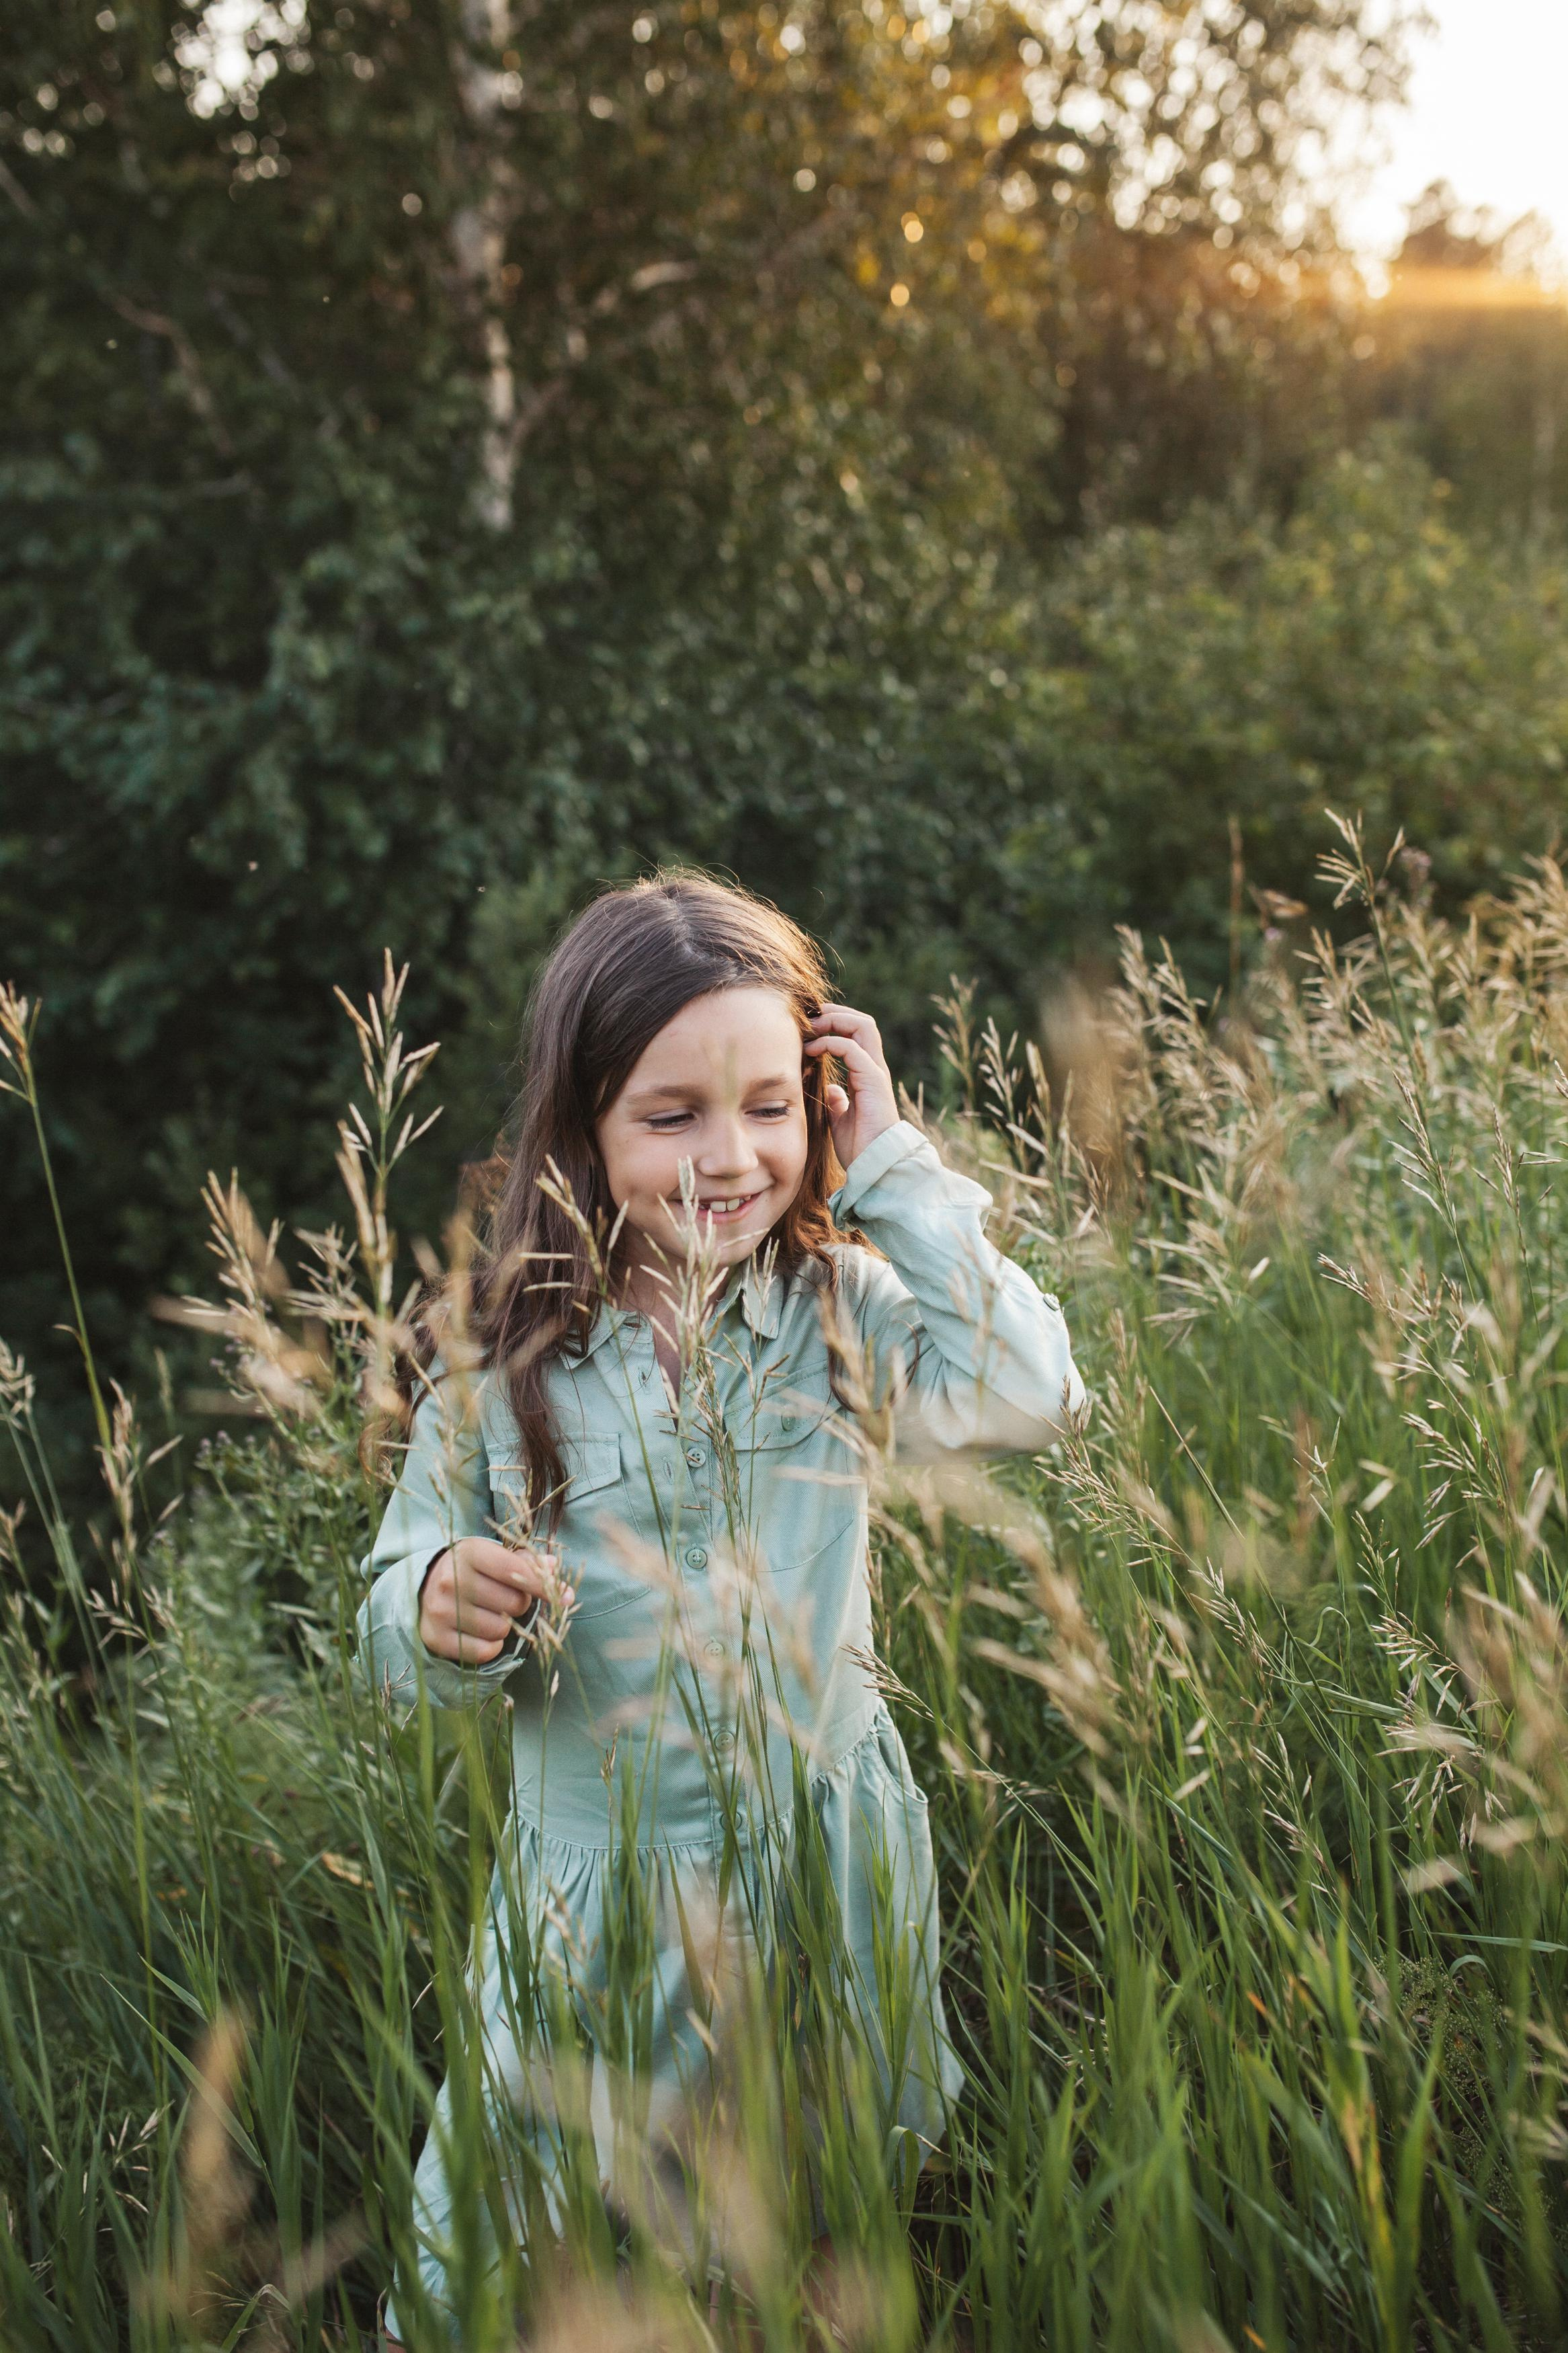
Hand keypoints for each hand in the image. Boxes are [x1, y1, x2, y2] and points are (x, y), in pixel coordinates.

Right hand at [418, 1536, 566, 1664]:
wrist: (425, 1588)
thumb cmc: (471, 1569)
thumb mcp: (494, 1556)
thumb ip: (526, 1560)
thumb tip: (553, 1567)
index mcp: (469, 1553)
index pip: (516, 1571)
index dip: (545, 1585)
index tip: (565, 1595)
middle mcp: (451, 1580)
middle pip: (514, 1603)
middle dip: (520, 1604)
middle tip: (506, 1600)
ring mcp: (441, 1610)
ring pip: (501, 1630)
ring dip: (505, 1627)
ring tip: (491, 1615)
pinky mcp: (435, 1637)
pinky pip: (484, 1652)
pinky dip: (491, 1647)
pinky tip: (482, 1633)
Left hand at [805, 1003, 898, 1168]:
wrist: (874, 1167)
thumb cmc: (859, 1148)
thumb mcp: (840, 1120)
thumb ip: (837, 1101)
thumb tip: (830, 1089)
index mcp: (866, 1075)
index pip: (855, 1034)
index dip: (833, 1024)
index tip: (807, 1028)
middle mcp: (873, 1068)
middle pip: (861, 1022)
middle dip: (833, 1013)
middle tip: (807, 1018)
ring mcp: (875, 1072)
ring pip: (862, 1026)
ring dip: (833, 1020)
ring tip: (809, 1027)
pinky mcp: (872, 1081)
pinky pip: (852, 1048)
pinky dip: (829, 1042)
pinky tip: (810, 1050)